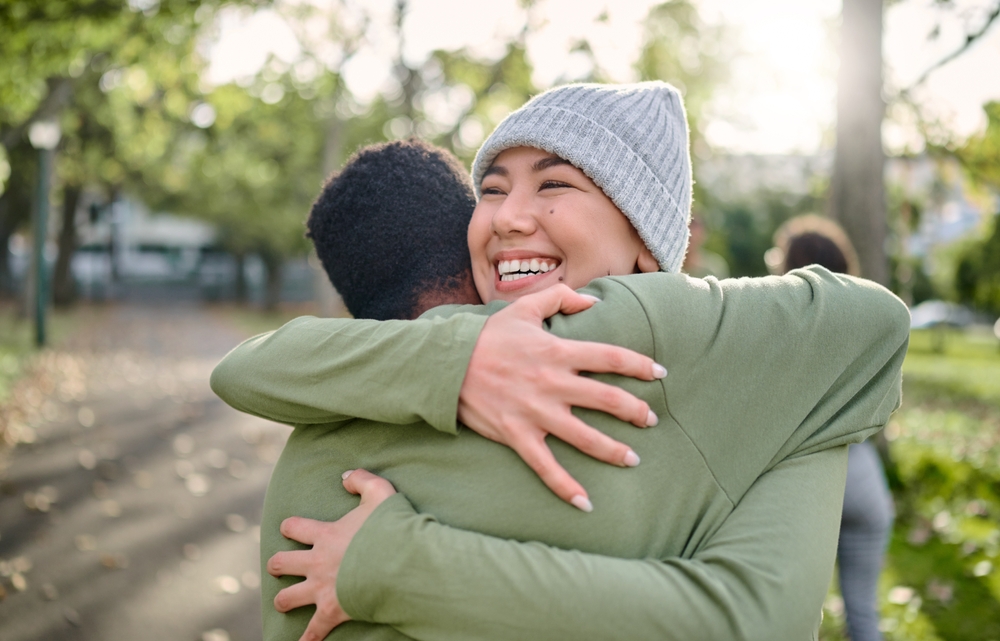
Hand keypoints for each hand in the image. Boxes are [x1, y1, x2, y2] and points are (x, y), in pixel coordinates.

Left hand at [267, 470, 396, 640]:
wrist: (398, 563)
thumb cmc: (392, 528)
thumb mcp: (381, 492)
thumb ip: (361, 480)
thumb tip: (344, 477)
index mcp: (324, 534)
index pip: (294, 527)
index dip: (290, 527)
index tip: (289, 528)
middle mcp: (316, 562)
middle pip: (282, 564)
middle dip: (277, 565)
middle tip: (279, 566)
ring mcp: (321, 588)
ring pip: (287, 598)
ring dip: (284, 600)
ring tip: (283, 602)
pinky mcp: (331, 610)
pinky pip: (313, 630)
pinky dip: (307, 639)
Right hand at [457, 285, 665, 510]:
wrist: (446, 365)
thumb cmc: (486, 336)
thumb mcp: (523, 308)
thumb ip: (560, 298)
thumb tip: (592, 302)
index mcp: (557, 351)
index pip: (610, 357)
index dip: (639, 365)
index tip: (659, 374)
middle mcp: (552, 383)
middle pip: (606, 399)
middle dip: (634, 411)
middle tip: (651, 420)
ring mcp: (535, 412)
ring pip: (584, 436)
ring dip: (612, 450)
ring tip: (633, 459)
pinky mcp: (517, 435)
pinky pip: (546, 467)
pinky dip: (566, 487)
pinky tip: (586, 504)